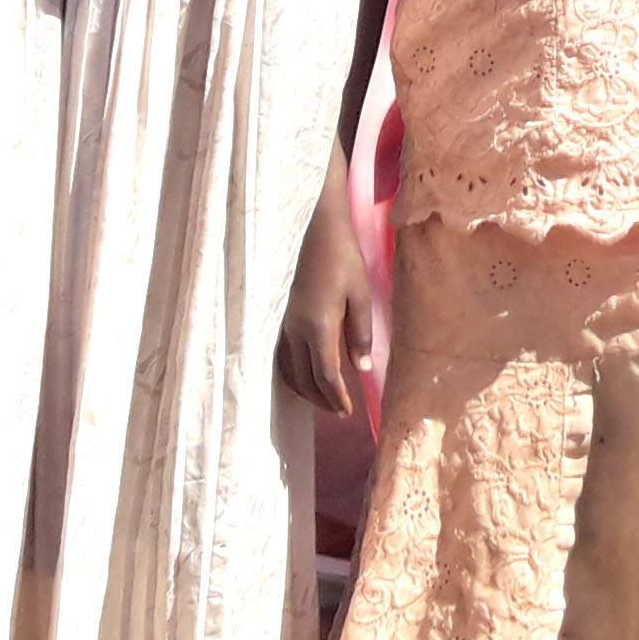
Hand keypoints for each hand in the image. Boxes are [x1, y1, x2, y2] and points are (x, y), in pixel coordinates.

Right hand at [279, 194, 378, 417]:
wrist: (311, 226)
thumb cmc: (342, 256)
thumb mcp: (362, 293)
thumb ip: (361, 333)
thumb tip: (362, 369)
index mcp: (319, 327)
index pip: (326, 376)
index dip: (337, 399)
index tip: (349, 413)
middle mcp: (294, 331)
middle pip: (303, 380)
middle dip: (321, 400)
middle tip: (339, 411)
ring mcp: (281, 324)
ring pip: (287, 371)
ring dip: (305, 390)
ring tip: (323, 398)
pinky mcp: (276, 315)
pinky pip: (279, 356)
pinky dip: (292, 373)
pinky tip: (304, 372)